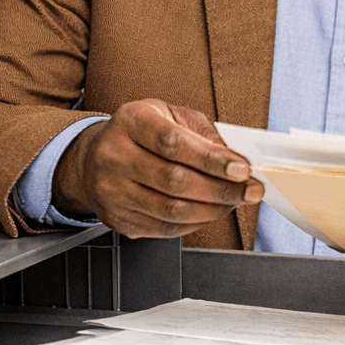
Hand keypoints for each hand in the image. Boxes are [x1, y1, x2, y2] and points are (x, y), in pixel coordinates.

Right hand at [53, 100, 260, 238]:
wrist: (94, 158)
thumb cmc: (140, 133)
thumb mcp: (169, 115)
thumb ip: (202, 132)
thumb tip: (235, 156)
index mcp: (131, 122)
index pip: (173, 143)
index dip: (211, 159)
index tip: (242, 169)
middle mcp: (115, 156)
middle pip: (174, 181)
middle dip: (222, 189)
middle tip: (250, 190)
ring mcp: (113, 191)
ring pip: (172, 210)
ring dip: (214, 209)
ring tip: (235, 201)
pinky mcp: (118, 219)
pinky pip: (165, 228)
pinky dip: (196, 223)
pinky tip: (211, 211)